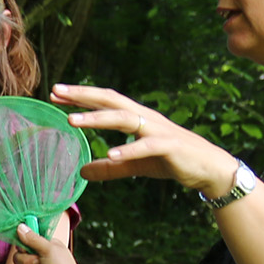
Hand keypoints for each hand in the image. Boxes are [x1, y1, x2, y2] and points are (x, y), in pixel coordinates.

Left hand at [52, 83, 239, 195]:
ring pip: (123, 118)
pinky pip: (145, 146)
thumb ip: (109, 168)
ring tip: (72, 120)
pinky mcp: (169, 146)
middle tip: (56, 91)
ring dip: (97, 118)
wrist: (209, 168)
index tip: (55, 94)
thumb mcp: (134, 165)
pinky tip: (109, 153)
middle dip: (83, 95)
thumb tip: (82, 171)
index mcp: (137, 118)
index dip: (81, 97)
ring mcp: (158, 130)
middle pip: (110, 100)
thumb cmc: (171, 160)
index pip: (105, 102)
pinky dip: (127, 149)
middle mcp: (145, 118)